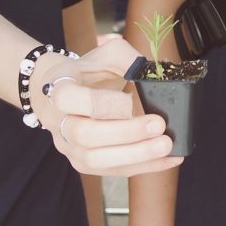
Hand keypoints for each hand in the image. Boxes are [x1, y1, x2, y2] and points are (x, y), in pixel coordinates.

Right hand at [46, 71, 181, 176]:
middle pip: (84, 134)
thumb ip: (129, 60)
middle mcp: (57, 120)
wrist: (66, 89)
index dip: (99, 102)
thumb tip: (156, 76)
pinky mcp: (82, 162)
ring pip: (95, 159)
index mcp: (57, 88)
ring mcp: (67, 145)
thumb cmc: (90, 70)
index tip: (130, 99)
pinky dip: (143, 167)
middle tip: (159, 125)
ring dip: (134, 155)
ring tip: (166, 145)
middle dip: (125, 133)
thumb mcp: (107, 54)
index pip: (67, 98)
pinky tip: (169, 159)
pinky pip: (111, 170)